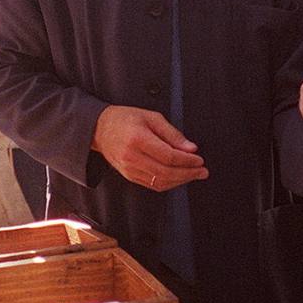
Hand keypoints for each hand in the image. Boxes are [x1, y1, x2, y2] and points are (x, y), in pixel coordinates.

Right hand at [91, 105, 207, 191]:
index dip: (187, 161)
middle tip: (203, 171)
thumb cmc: (125, 119)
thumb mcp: (151, 117)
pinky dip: (169, 183)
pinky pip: (152, 185)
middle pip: (166, 172)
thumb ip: (172, 134)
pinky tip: (179, 178)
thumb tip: (191, 149)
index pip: (169, 156)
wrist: (99, 129)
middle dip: (188, 173)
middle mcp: (132, 157)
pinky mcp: (129, 176)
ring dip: (180, 181)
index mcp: (138, 139)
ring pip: (160, 182)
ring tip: (194, 175)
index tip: (200, 159)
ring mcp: (129, 169)